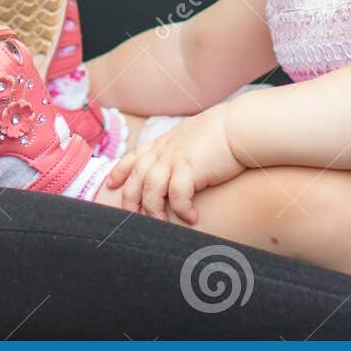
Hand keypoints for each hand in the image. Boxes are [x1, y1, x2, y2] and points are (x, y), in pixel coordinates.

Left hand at [104, 104, 244, 222]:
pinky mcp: (190, 168)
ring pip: (150, 189)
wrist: (239, 126)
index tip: (111, 185)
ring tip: (161, 224)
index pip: (133, 157)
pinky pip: (177, 194)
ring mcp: (175, 159)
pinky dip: (182, 209)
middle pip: (135, 177)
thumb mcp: (191, 138)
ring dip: (153, 210)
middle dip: (129, 200)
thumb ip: (179, 150)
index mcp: (163, 143)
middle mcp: (164, 150)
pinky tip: (192, 218)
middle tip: (131, 218)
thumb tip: (178, 164)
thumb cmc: (221, 134)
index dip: (120, 171)